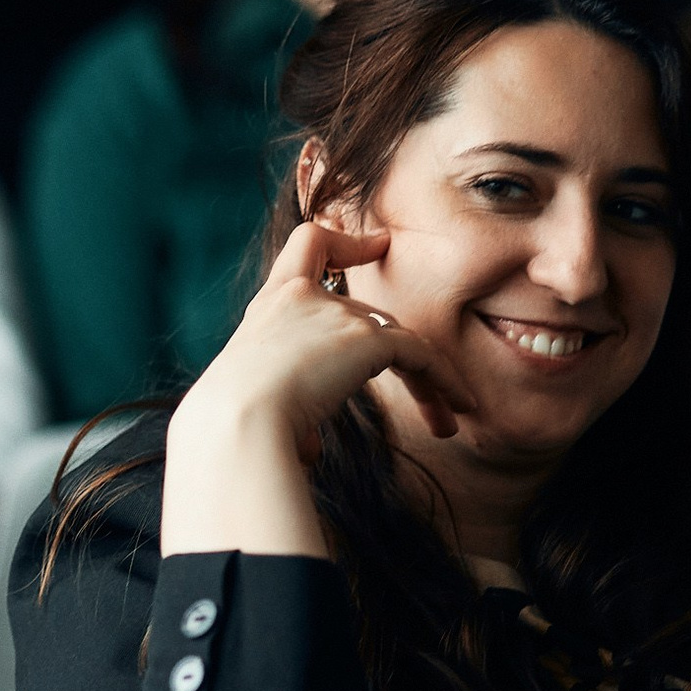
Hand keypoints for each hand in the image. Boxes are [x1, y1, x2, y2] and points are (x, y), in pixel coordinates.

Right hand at [177, 219, 476, 461]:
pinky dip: (445, 381)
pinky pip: (421, 357)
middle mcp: (305, 298)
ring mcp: (337, 314)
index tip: (379, 244)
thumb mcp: (253, 404)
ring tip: (448, 420)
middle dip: (399, 359)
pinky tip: (459, 407)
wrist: (236, 419)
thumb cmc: (231, 422)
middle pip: (371, 317)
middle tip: (427, 400)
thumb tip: (307, 448)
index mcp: (271, 304)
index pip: (310, 244)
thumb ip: (288, 412)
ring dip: (428, 383)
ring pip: (401, 341)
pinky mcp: (366, 339)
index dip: (347, 242)